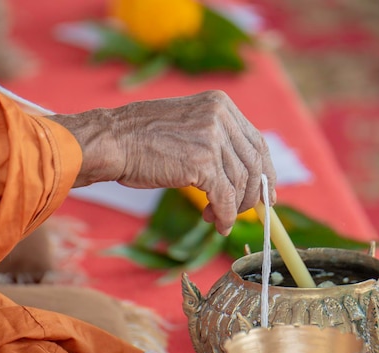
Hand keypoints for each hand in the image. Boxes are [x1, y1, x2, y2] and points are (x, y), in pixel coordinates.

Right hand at [47, 90, 276, 234]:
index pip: (256, 142)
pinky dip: (224, 215)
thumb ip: (214, 141)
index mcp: (219, 104)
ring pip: (241, 183)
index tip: (266, 192)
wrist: (112, 141)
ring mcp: (213, 138)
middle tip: (245, 211)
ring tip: (216, 217)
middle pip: (255, 163)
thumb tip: (239, 172)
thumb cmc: (140, 139)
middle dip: (253, 193)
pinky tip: (217, 223)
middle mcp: (220, 116)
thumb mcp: (186, 126)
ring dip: (233, 207)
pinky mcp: (202, 162)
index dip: (265, 171)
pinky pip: (225, 197)